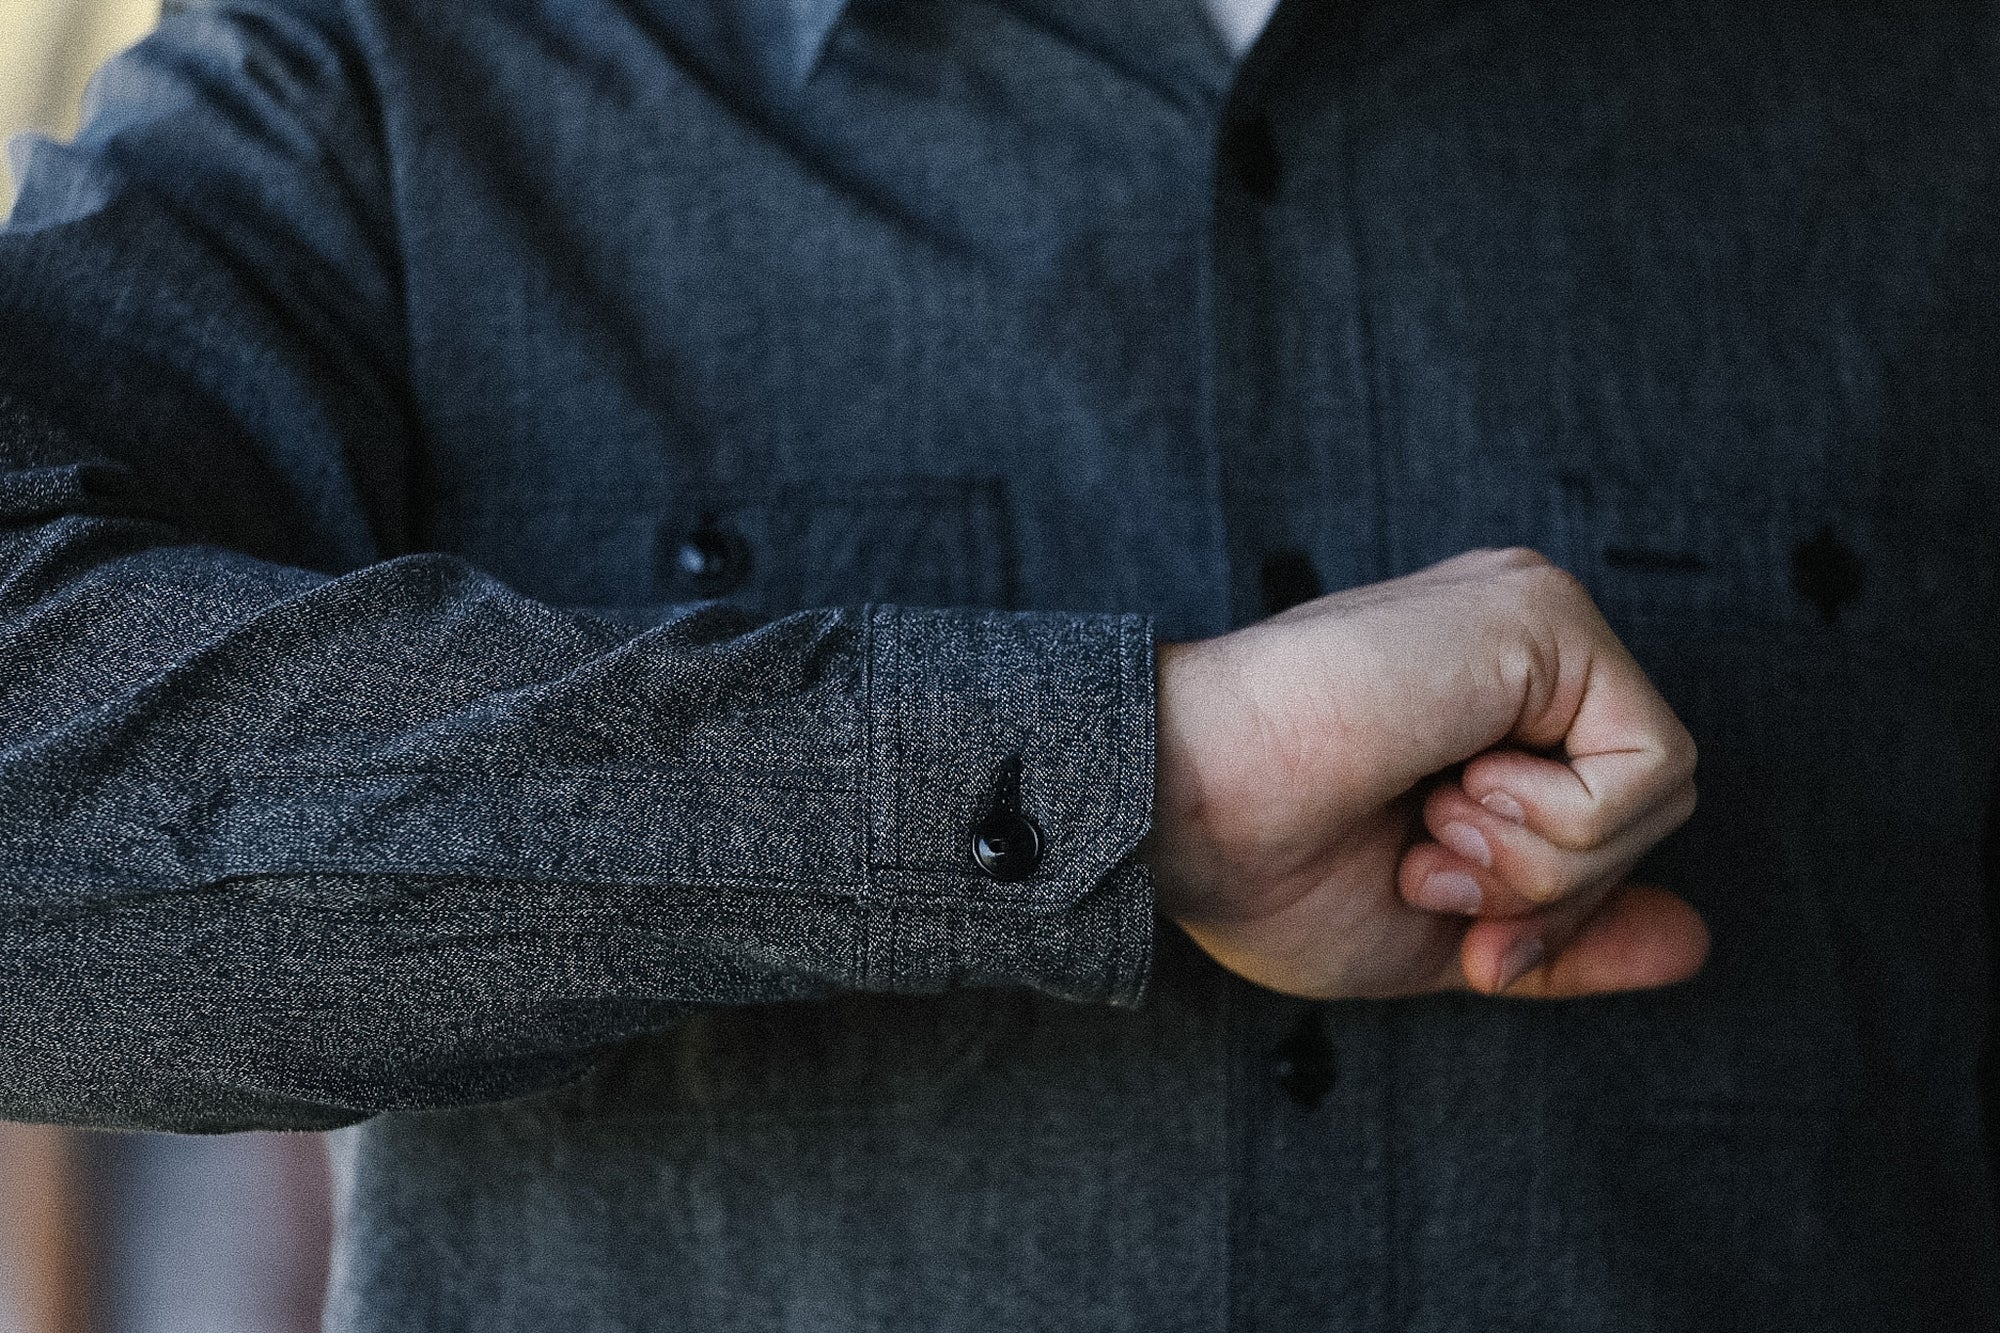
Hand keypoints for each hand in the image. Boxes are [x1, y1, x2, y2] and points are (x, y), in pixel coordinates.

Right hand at [1144, 547, 1706, 999]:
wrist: (1187, 810)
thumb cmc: (1269, 863)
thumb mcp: (1447, 928)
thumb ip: (1567, 928)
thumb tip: (1697, 943)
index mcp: (1488, 704)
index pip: (1606, 823)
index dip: (1544, 904)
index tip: (1442, 922)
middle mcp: (1521, 647)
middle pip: (1646, 810)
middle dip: (1545, 888)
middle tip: (1423, 869)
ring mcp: (1535, 621)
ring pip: (1659, 791)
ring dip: (1538, 859)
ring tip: (1426, 825)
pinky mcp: (1545, 617)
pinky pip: (1650, 765)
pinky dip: (1559, 825)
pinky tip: (1453, 788)